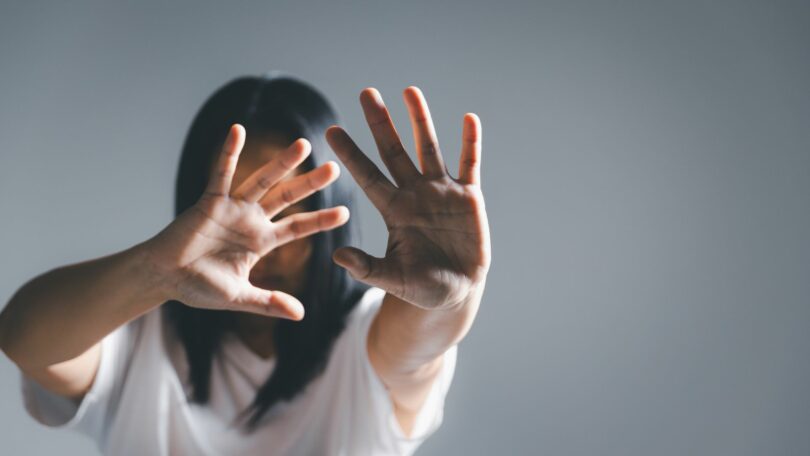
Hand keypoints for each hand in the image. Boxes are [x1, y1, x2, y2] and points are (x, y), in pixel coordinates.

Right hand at [145, 124, 347, 319]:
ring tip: (304, 144)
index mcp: (261, 242)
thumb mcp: (238, 297)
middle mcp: (251, 220)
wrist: (163, 279)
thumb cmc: (198, 288)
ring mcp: (231, 208)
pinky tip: (238, 129)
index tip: (346, 212)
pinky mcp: (209, 201)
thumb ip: (268, 302)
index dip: (321, 220)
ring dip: (281, 163)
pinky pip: (221, 174)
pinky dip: (228, 152)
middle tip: (335, 167)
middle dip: (310, 183)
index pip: (298, 227)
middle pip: (287, 198)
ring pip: (262, 181)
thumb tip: (301, 314)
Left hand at [326, 87, 490, 310]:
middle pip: (394, 151)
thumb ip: (368, 268)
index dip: (351, 154)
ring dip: (420, 120)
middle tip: (366, 93)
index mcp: (393, 211)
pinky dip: (470, 143)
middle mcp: (414, 194)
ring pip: (429, 148)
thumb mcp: (393, 279)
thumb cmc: (421, 287)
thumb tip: (337, 255)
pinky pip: (469, 164)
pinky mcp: (469, 197)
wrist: (456, 291)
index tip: (331, 131)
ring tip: (409, 91)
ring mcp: (442, 192)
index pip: (368, 176)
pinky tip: (469, 119)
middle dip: (380, 123)